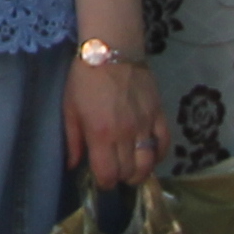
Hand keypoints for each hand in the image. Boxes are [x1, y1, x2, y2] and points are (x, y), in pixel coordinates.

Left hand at [66, 52, 165, 187]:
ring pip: (149, 164)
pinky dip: (158, 155)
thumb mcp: (69, 109)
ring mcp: (145, 125)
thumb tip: (73, 166)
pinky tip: (149, 156)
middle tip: (114, 172)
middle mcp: (125, 134)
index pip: (108, 174)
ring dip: (140, 172)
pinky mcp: (159, 114)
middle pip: (129, 172)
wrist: (111, 50)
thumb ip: (73, 140)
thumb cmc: (84, 79)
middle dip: (120, 178)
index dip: (104, 183)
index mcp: (101, 134)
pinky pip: (164, 144)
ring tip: (131, 169)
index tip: (100, 180)